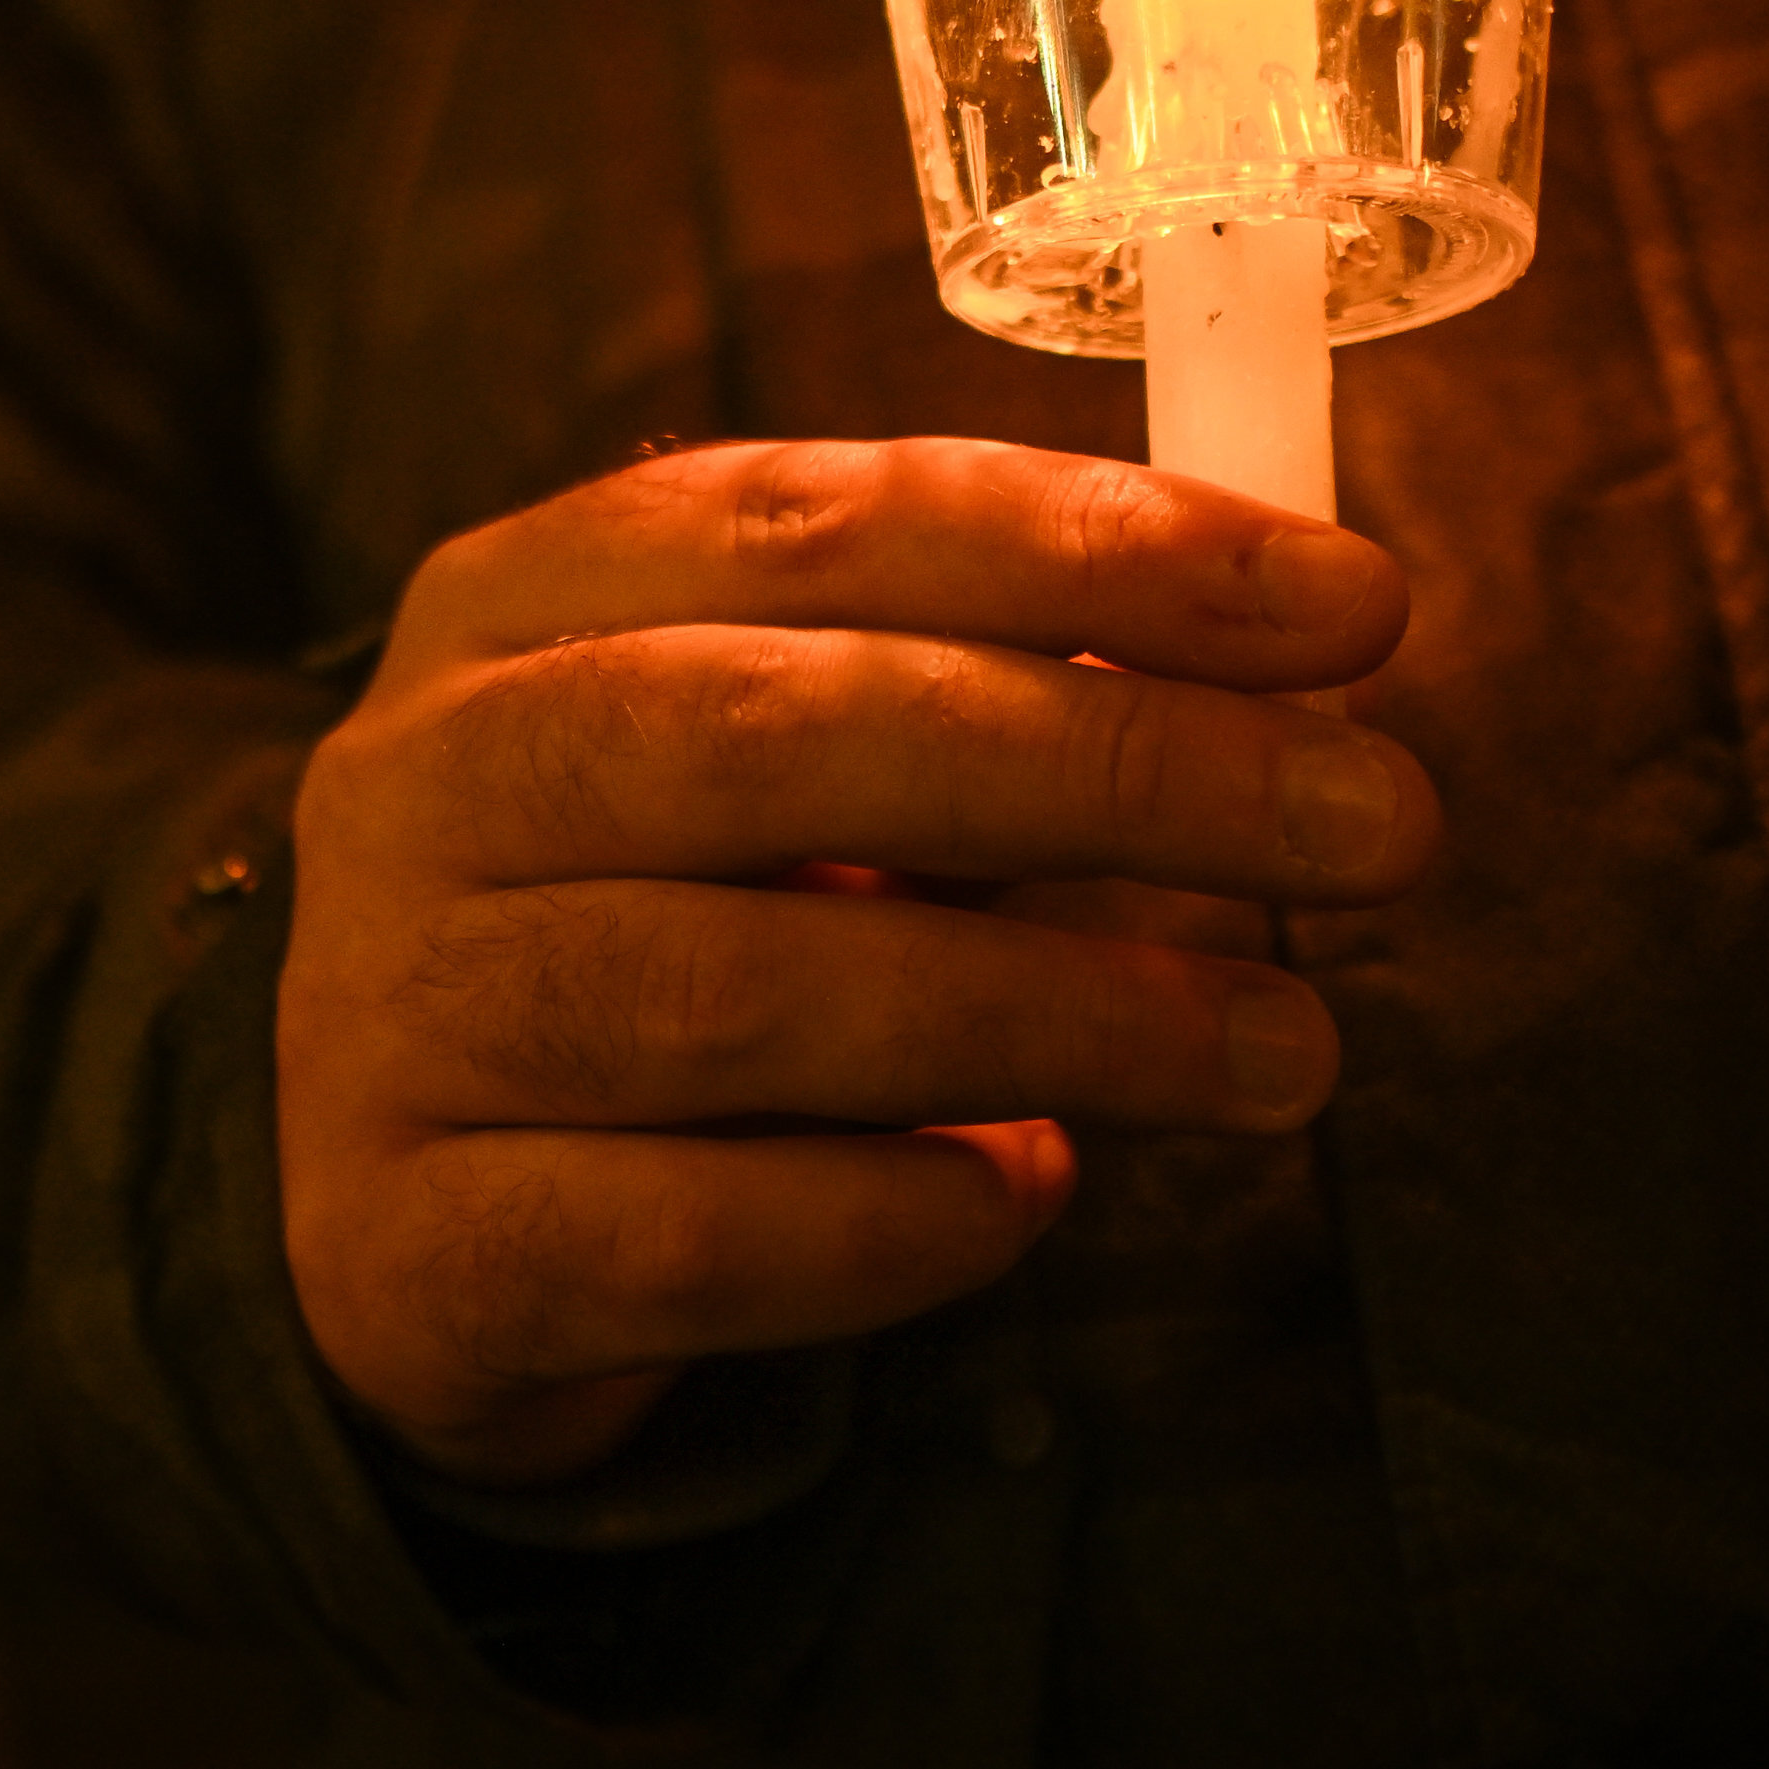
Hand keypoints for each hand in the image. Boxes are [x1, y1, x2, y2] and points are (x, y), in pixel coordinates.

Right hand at [275, 437, 1432, 1486]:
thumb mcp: (775, 756)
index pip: (809, 520)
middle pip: (778, 734)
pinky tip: (1028, 1188)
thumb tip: (1300, 658)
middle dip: (1117, 764)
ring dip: (1061, 1013)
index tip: (1349, 604)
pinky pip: (691, 1235)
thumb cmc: (654, 918)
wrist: (392, 1200)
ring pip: (742, 992)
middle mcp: (426, 780)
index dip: (1088, 548)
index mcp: (515, 598)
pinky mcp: (420, 1249)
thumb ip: (980, 685)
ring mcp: (396, 1014)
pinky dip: (894, 1213)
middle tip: (1375, 824)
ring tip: (1284, 1051)